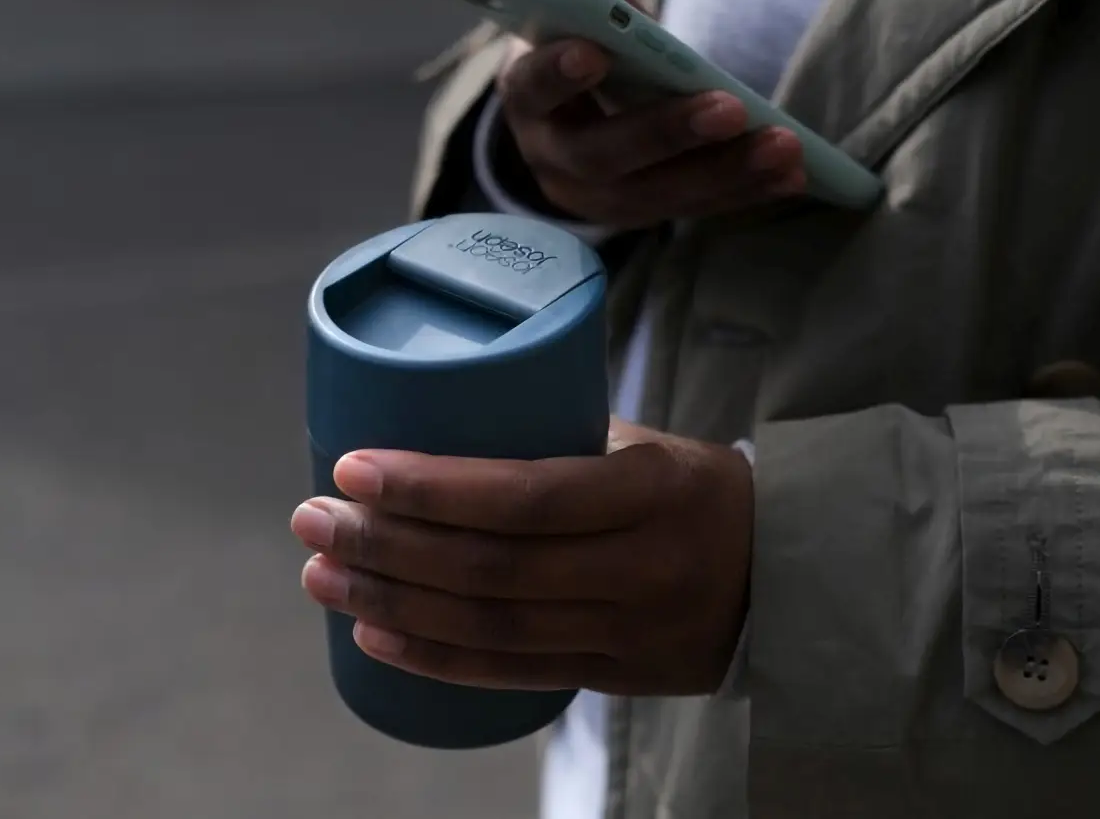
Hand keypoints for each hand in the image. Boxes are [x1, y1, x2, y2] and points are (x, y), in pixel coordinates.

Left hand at [290, 418, 752, 695]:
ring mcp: (628, 631)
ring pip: (490, 628)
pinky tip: (373, 637)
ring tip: (320, 578)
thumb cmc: (694, 488)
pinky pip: (512, 675)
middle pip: (491, 568)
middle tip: (312, 520)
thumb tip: (438, 423)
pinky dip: (434, 658)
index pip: (527, 493)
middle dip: (385, 545)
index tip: (354, 467)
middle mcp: (641, 567)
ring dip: (391, 603)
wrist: (787, 574)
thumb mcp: (645, 445)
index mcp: (652, 489)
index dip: (431, 488)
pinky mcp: (614, 675)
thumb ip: (556, 441)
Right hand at [496, 0, 805, 228]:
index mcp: (528, 99)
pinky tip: (791, 176)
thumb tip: (615, 2)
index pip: (533, 88)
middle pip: (603, 157)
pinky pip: (691, 209)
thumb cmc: (581, 47)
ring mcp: (593, 198)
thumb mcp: (575, 18)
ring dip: (726, 173)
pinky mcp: (638, 216)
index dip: (558, 74)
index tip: (595, 54)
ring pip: (655, 196)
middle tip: (731, 109)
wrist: (572, 111)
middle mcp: (552, 159)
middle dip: (669, 133)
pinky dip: (744, 192)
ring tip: (784, 148)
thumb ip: (593, 2)